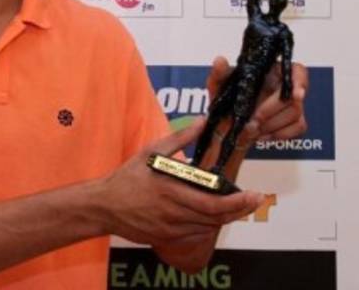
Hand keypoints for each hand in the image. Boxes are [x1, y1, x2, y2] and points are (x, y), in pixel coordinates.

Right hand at [100, 119, 264, 249]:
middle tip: (254, 200)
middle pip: (216, 219)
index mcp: (171, 191)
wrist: (103, 206)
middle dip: (239, 210)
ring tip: (234, 204)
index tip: (255, 195)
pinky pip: (194, 234)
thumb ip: (179, 138)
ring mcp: (170, 229)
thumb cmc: (127, 177)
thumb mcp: (150, 152)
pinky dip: (207, 224)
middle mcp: (173, 214)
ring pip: (208, 228)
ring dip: (224, 217)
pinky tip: (209, 213)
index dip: (238, 202)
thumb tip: (202, 121)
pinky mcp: (166, 237)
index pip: (213, 204)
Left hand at [207, 56, 308, 142]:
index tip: (295, 93)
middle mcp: (285, 86)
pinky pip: (298, 128)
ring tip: (252, 127)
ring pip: (296, 115)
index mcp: (272, 71)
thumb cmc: (227, 98)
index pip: (297, 71)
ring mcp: (292, 104)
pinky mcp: (294, 121)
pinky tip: (261, 134)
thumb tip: (220, 61)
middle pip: (294, 99)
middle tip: (253, 119)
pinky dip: (279, 133)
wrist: (225, 121)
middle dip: (272, 110)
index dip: (300, 81)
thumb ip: (219, 73)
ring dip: (273, 124)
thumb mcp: (218, 84)